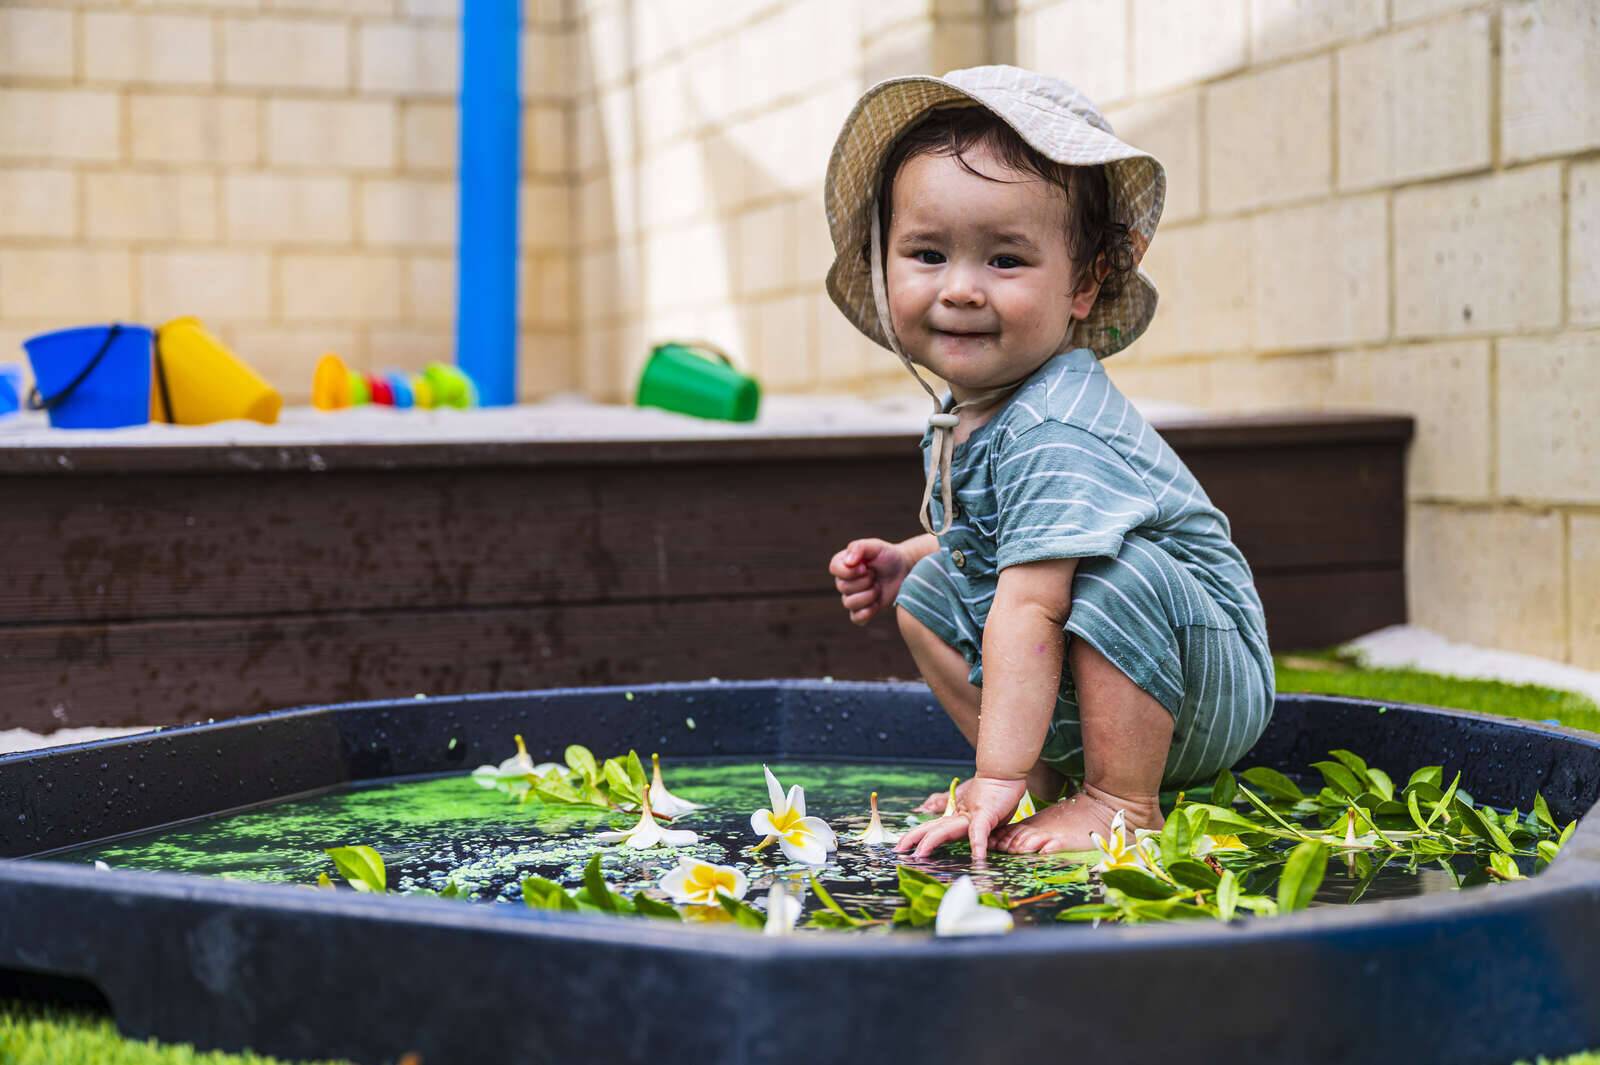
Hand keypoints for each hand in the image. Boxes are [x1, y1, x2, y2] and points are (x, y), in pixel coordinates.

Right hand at [828, 538, 911, 625]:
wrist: (904, 570)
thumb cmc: (888, 555)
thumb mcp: (875, 546)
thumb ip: (859, 547)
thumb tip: (848, 562)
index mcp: (843, 563)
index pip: (834, 569)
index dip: (850, 571)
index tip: (866, 567)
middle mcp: (845, 581)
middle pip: (843, 587)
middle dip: (864, 582)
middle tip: (875, 575)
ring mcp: (853, 597)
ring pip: (848, 603)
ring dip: (868, 595)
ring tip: (878, 587)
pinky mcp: (863, 610)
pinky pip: (856, 618)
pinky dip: (866, 613)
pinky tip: (877, 604)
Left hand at [895, 774, 1026, 861]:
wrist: (1002, 774)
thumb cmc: (992, 794)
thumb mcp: (976, 811)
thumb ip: (965, 821)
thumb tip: (949, 824)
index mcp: (956, 818)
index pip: (932, 829)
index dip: (915, 837)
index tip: (902, 847)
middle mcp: (958, 817)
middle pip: (931, 829)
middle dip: (913, 839)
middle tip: (898, 850)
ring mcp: (969, 815)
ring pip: (945, 830)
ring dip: (931, 841)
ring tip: (920, 854)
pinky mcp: (984, 814)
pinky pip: (979, 832)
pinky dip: (978, 844)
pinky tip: (977, 858)